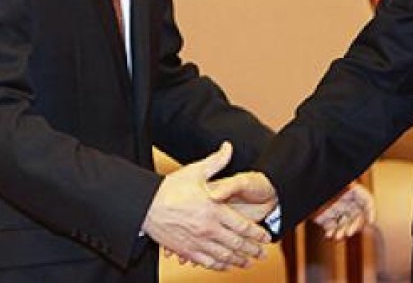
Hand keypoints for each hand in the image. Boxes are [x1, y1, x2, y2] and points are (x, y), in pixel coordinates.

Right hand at [142, 142, 269, 270]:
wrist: (145, 206)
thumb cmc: (170, 188)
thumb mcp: (196, 171)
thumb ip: (217, 161)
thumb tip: (229, 147)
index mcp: (214, 210)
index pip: (242, 226)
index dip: (257, 234)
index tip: (266, 237)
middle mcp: (208, 228)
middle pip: (236, 244)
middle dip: (252, 250)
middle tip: (262, 254)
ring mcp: (197, 241)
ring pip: (224, 256)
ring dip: (239, 260)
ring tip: (248, 262)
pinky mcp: (186, 250)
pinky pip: (207, 262)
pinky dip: (219, 266)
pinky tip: (225, 266)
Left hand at [312, 182, 374, 239]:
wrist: (301, 188)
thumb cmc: (315, 180)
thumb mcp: (334, 183)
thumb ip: (345, 187)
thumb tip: (361, 198)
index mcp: (349, 189)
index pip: (366, 200)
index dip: (371, 211)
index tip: (371, 222)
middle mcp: (344, 201)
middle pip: (357, 215)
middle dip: (355, 225)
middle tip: (348, 232)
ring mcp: (335, 210)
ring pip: (346, 224)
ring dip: (344, 231)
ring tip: (337, 237)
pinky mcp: (325, 218)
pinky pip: (333, 228)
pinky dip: (332, 233)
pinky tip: (328, 235)